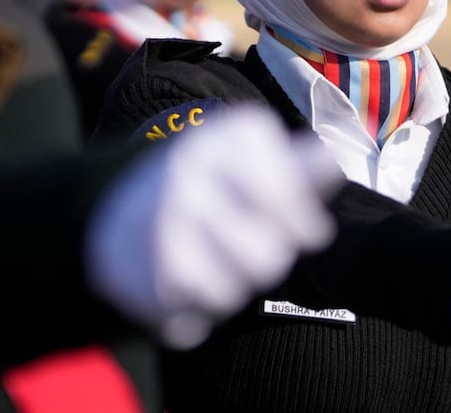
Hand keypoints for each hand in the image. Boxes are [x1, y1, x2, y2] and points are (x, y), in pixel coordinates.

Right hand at [85, 106, 342, 347]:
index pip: (289, 197)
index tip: (303, 226)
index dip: (301, 221)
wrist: (115, 208)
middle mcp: (193, 168)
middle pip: (270, 253)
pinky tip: (184, 281)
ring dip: (232, 288)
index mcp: (230, 136)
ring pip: (235, 290)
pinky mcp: (147, 266)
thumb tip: (336, 161)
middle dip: (267, 258)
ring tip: (213, 261)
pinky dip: (198, 311)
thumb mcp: (249, 161)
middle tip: (246, 243)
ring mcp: (167, 217)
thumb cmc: (207, 184)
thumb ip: (295, 168)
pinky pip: (202, 315)